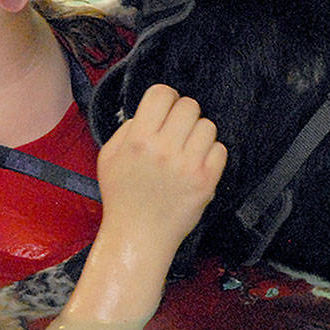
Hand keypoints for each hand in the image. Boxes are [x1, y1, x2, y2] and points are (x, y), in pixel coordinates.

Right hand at [96, 84, 226, 253]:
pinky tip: (197, 164)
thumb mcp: (109, 157)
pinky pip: (220, 149)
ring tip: (187, 150)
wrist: (139, 236)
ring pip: (207, 126)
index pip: (161, 93)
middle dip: (184, 115)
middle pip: (189, 105)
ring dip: (198, 134)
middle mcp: (163, 149)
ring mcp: (187, 165)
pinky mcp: (205, 181)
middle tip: (178, 132)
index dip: (166, 97)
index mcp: (138, 140)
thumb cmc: (123, 197)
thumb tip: (153, 111)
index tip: (167, 108)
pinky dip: (211, 154)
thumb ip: (128, 128)